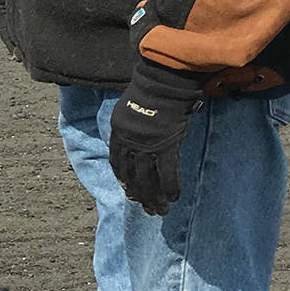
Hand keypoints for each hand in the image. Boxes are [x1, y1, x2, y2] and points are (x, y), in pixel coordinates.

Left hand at [108, 54, 201, 213]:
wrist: (163, 80)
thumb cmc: (152, 89)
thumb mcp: (133, 107)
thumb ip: (136, 125)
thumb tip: (145, 134)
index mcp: (118, 132)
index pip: (117, 162)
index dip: (123, 180)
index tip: (129, 191)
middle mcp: (129, 142)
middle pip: (130, 175)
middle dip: (138, 194)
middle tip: (145, 208)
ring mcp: (146, 145)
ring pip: (146, 179)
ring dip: (153, 197)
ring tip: (159, 210)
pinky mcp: (165, 145)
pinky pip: (166, 172)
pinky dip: (170, 187)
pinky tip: (172, 199)